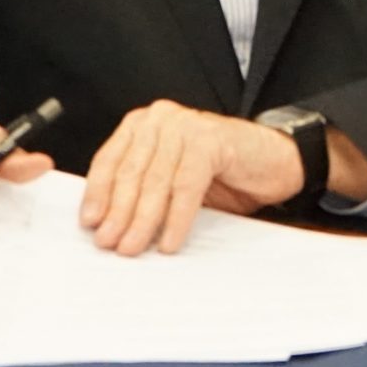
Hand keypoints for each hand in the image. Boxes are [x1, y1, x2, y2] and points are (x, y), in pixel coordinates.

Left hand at [79, 100, 303, 255]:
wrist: (275, 162)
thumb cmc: (222, 173)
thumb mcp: (171, 181)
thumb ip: (142, 191)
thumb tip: (108, 226)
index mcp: (145, 125)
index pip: (110, 160)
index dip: (98, 194)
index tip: (90, 223)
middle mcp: (162, 120)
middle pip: (131, 173)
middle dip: (119, 214)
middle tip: (111, 243)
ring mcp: (187, 126)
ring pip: (156, 181)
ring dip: (143, 220)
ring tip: (135, 246)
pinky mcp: (210, 140)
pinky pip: (186, 185)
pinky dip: (176, 217)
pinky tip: (170, 240)